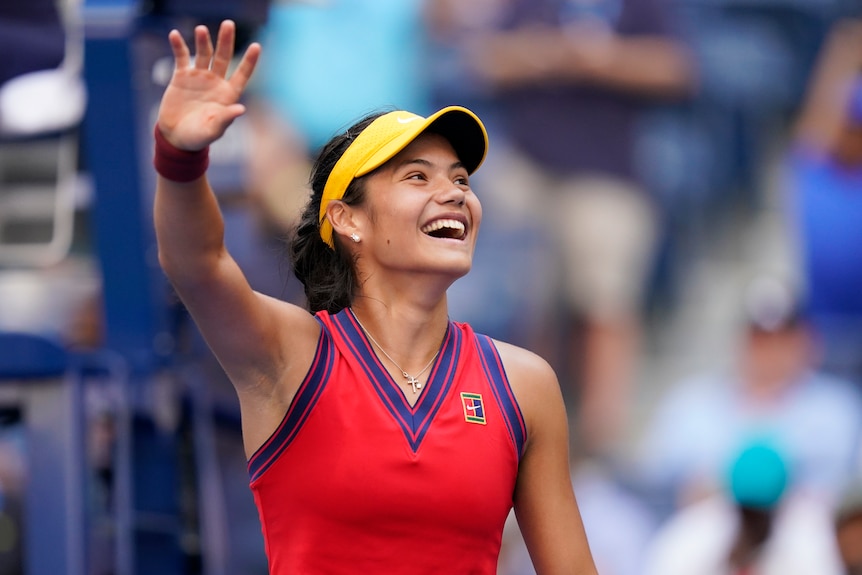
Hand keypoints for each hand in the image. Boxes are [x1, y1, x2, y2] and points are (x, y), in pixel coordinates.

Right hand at [156, 20, 260, 150]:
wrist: (177, 137)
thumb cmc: (199, 137)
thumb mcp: (214, 130)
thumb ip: (226, 118)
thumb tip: (241, 109)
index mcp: (228, 95)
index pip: (242, 74)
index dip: (249, 61)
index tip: (257, 46)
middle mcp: (216, 82)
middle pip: (223, 57)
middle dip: (226, 41)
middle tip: (228, 24)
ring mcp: (199, 77)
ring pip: (204, 54)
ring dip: (203, 42)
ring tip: (201, 29)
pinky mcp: (181, 77)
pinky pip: (181, 58)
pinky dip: (178, 46)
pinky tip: (175, 35)